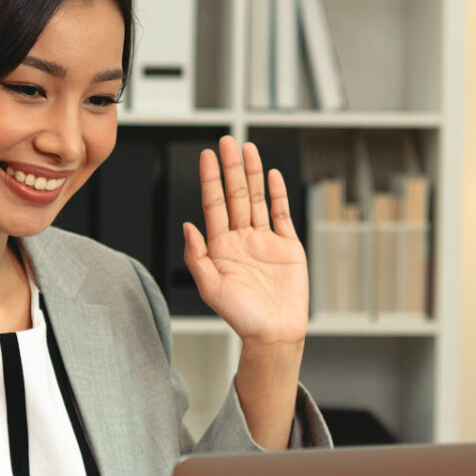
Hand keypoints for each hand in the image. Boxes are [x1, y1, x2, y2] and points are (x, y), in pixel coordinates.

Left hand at [183, 137, 308, 345]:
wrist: (274, 334)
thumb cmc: (240, 317)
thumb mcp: (211, 288)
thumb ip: (197, 257)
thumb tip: (188, 226)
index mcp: (221, 247)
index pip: (214, 204)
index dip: (210, 179)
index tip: (207, 156)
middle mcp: (241, 239)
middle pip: (235, 195)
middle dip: (231, 168)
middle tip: (227, 141)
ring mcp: (264, 240)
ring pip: (258, 200)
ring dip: (253, 174)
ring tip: (248, 149)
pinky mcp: (287, 246)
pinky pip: (281, 215)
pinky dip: (277, 194)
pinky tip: (272, 175)